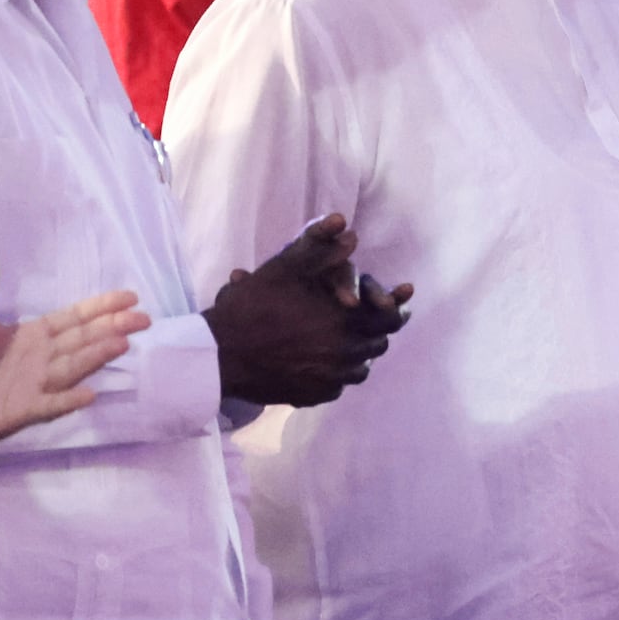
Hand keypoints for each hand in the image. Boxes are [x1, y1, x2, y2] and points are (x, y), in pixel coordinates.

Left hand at [0, 245, 149, 463]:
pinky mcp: (26, 409)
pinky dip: (68, 401)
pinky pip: (51, 405)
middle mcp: (45, 358)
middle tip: (143, 318)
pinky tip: (88, 395)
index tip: (130, 296)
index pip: (74, 318)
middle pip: (83, 339)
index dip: (101, 307)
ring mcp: (39, 385)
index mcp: (35, 336)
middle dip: (112, 327)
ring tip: (122, 344)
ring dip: (97, 356)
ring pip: (74, 367)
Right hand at [202, 213, 413, 407]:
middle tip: (372, 319)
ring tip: (349, 340)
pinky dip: (336, 373)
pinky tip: (325, 362)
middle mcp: (345, 354)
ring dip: (359, 353)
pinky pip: (337, 385)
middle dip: (377, 330)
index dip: (396, 308)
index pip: (391, 319)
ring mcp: (330, 380)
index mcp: (345, 321)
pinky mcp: (313, 396)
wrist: (219, 354)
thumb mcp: (281, 268)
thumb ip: (315, 244)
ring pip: (360, 368)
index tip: (400, 302)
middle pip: (378, 344)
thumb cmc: (251, 307)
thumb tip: (343, 223)